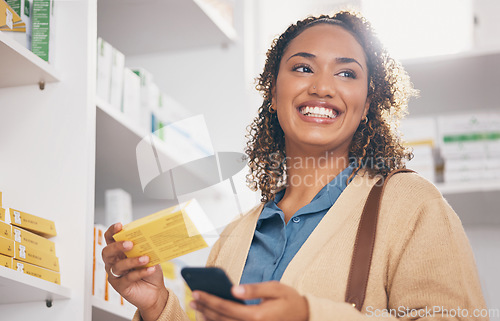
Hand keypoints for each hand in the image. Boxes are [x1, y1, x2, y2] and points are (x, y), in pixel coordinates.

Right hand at [102, 223, 167, 320]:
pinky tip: (150, 269)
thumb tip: (151, 236)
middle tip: (130, 244)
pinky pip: (128, 278)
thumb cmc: (150, 271)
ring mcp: (115, 275)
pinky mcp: (120, 286)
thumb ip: (147, 247)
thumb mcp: (150, 255)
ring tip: (146, 258)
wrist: (156, 291)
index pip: (110, 239)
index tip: (119, 226)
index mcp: (120, 252)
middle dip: (117, 246)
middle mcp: (114, 262)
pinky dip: (140, 273)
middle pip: (107, 252)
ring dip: (132, 261)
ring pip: (118, 266)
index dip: (112, 231)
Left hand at [191, 281, 308, 320]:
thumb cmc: (289, 300)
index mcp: (256, 315)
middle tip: (192, 299)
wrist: (304, 317)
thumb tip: (234, 289)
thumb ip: (254, 289)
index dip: (209, 300)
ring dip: (209, 318)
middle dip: (205, 309)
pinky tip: (211, 317)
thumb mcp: (275, 288)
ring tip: (197, 308)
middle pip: (221, 319)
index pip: (226, 307)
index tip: (197, 292)